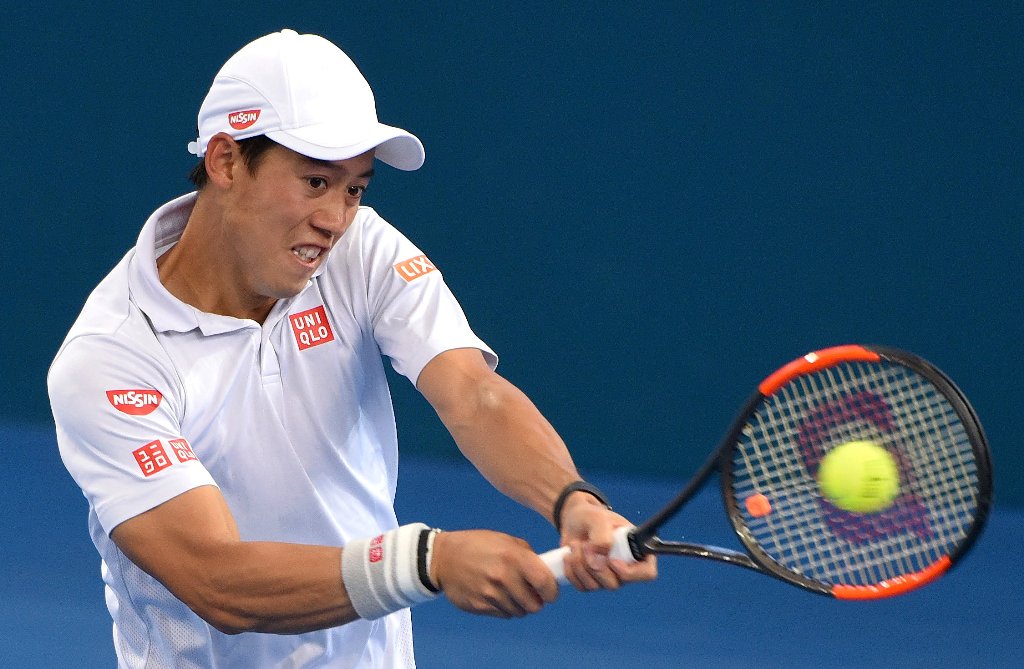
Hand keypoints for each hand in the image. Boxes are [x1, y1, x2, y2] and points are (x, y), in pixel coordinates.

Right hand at [429, 529, 557, 617]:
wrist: (443, 558)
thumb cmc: (477, 545)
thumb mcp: (505, 540)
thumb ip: (527, 556)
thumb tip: (546, 573)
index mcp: (513, 557)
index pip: (544, 583)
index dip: (552, 591)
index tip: (550, 592)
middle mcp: (503, 577)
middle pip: (534, 605)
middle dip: (536, 601)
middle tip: (531, 593)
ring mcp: (490, 594)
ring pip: (519, 612)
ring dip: (519, 605)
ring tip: (511, 592)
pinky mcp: (480, 606)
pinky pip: (503, 614)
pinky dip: (505, 608)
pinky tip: (497, 595)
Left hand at [558, 492, 657, 590]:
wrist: (574, 521)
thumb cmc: (592, 516)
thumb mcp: (598, 518)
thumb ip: (602, 537)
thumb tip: (598, 562)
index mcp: (636, 550)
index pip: (647, 573)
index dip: (629, 572)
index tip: (611, 560)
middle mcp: (626, 567)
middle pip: (615, 584)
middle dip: (593, 565)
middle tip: (584, 544)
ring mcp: (608, 576)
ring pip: (596, 586)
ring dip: (580, 565)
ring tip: (575, 544)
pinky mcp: (591, 581)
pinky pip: (582, 586)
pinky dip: (571, 571)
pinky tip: (569, 555)